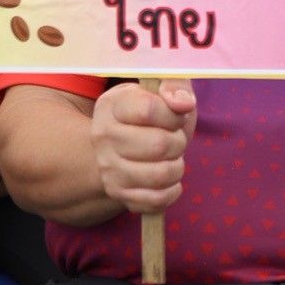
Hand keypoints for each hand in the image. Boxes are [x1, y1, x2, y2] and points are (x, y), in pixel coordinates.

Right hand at [90, 80, 193, 214]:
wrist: (131, 144)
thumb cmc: (154, 113)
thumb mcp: (163, 88)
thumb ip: (176, 84)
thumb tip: (182, 104)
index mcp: (111, 105)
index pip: (150, 110)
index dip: (174, 114)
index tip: (176, 114)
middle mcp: (102, 136)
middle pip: (159, 144)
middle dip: (178, 141)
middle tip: (174, 138)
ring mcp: (108, 168)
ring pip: (160, 175)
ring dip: (177, 166)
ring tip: (171, 157)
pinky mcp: (117, 193)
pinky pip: (156, 200)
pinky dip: (172, 190)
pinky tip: (168, 178)